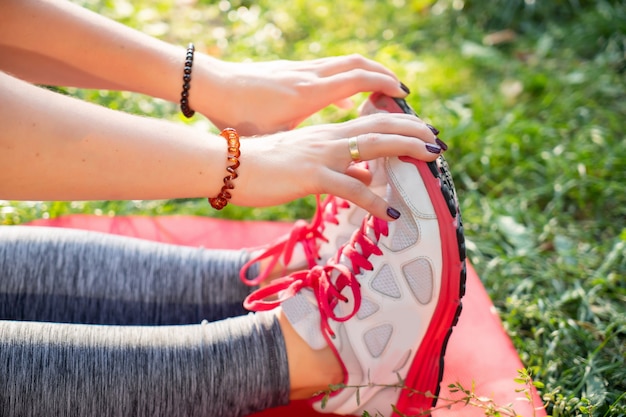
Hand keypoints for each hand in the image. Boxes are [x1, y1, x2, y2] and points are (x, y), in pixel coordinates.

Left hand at [193, 54, 408, 135]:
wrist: (212, 89)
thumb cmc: (239, 120)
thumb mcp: (277, 141)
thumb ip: (314, 156)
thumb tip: (341, 176)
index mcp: (307, 94)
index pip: (358, 81)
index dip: (385, 87)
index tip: (405, 97)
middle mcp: (308, 77)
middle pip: (359, 66)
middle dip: (387, 78)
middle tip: (405, 94)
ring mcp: (300, 70)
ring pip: (346, 63)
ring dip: (370, 74)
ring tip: (386, 92)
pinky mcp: (291, 70)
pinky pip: (329, 69)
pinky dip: (347, 79)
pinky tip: (348, 100)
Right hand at [232, 112, 441, 219]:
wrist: (230, 165)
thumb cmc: (265, 167)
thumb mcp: (306, 163)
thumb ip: (339, 168)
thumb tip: (368, 177)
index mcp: (329, 134)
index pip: (373, 121)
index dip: (401, 123)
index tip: (424, 131)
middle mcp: (330, 139)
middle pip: (381, 127)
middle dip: (414, 131)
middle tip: (439, 141)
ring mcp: (322, 155)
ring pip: (374, 147)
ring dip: (406, 151)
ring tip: (432, 160)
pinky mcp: (312, 175)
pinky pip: (352, 189)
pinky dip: (376, 201)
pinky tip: (393, 214)